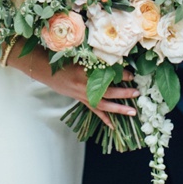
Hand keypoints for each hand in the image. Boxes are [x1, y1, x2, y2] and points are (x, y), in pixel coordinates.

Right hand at [14, 52, 138, 126]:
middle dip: (123, 93)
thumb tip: (115, 62)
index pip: (106, 75)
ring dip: (118, 109)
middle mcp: (84, 86)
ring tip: (132, 112)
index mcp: (84, 73)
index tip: (132, 74)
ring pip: (103, 104)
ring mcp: (82, 95)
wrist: (46, 70)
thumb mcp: (79, 57)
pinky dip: (104, 118)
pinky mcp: (80, 100)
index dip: (120, 75)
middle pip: (107, 92)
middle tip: (137, 92)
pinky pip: (95, 110)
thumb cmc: (62, 61)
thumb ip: (95, 61)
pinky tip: (113, 126)